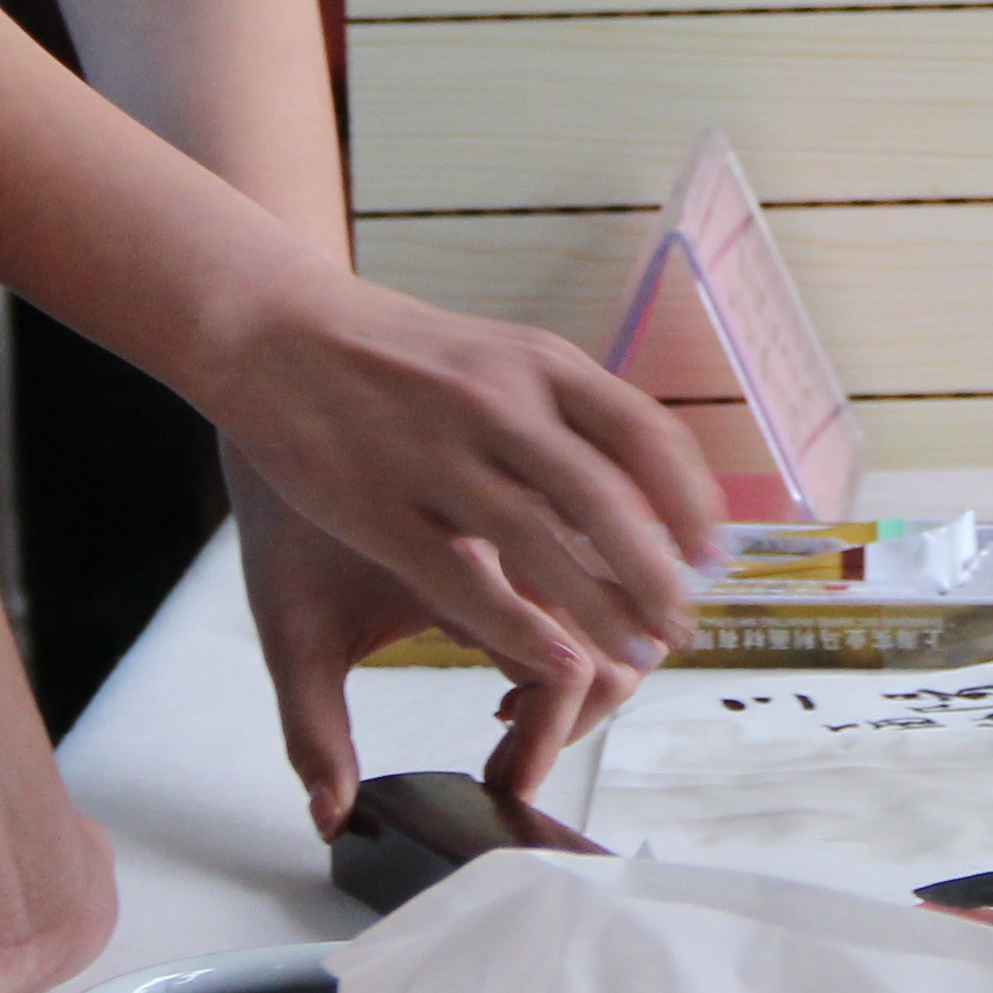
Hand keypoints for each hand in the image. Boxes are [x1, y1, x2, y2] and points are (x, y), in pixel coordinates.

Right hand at [198, 276, 720, 770]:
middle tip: (684, 626)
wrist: (277, 332)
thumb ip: (564, 413)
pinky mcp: (383, 508)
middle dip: (655, 574)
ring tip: (639, 656)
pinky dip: (522, 625)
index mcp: (538, 364)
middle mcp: (498, 404)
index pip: (643, 432)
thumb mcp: (496, 358)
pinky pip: (469, 580)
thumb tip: (643, 477)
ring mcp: (440, 455)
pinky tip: (560, 660)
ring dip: (602, 609)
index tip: (714, 555)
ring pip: (544, 546)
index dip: (689, 501)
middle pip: (605, 500)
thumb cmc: (398, 358)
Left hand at [230, 452, 650, 833]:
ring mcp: (545, 480)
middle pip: (619, 639)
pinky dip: (603, 588)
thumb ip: (314, 732)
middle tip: (526, 747)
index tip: (508, 780)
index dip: (546, 741)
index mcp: (465, 568)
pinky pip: (614, 525)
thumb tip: (333, 820)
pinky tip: (558, 620)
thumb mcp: (292, 631)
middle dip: (586, 714)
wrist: (289, 385)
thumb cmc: (290, 519)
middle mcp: (526, 523)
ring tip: (543, 693)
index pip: (564, 674)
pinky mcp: (546, 453)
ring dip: (611, 653)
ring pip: (631, 586)